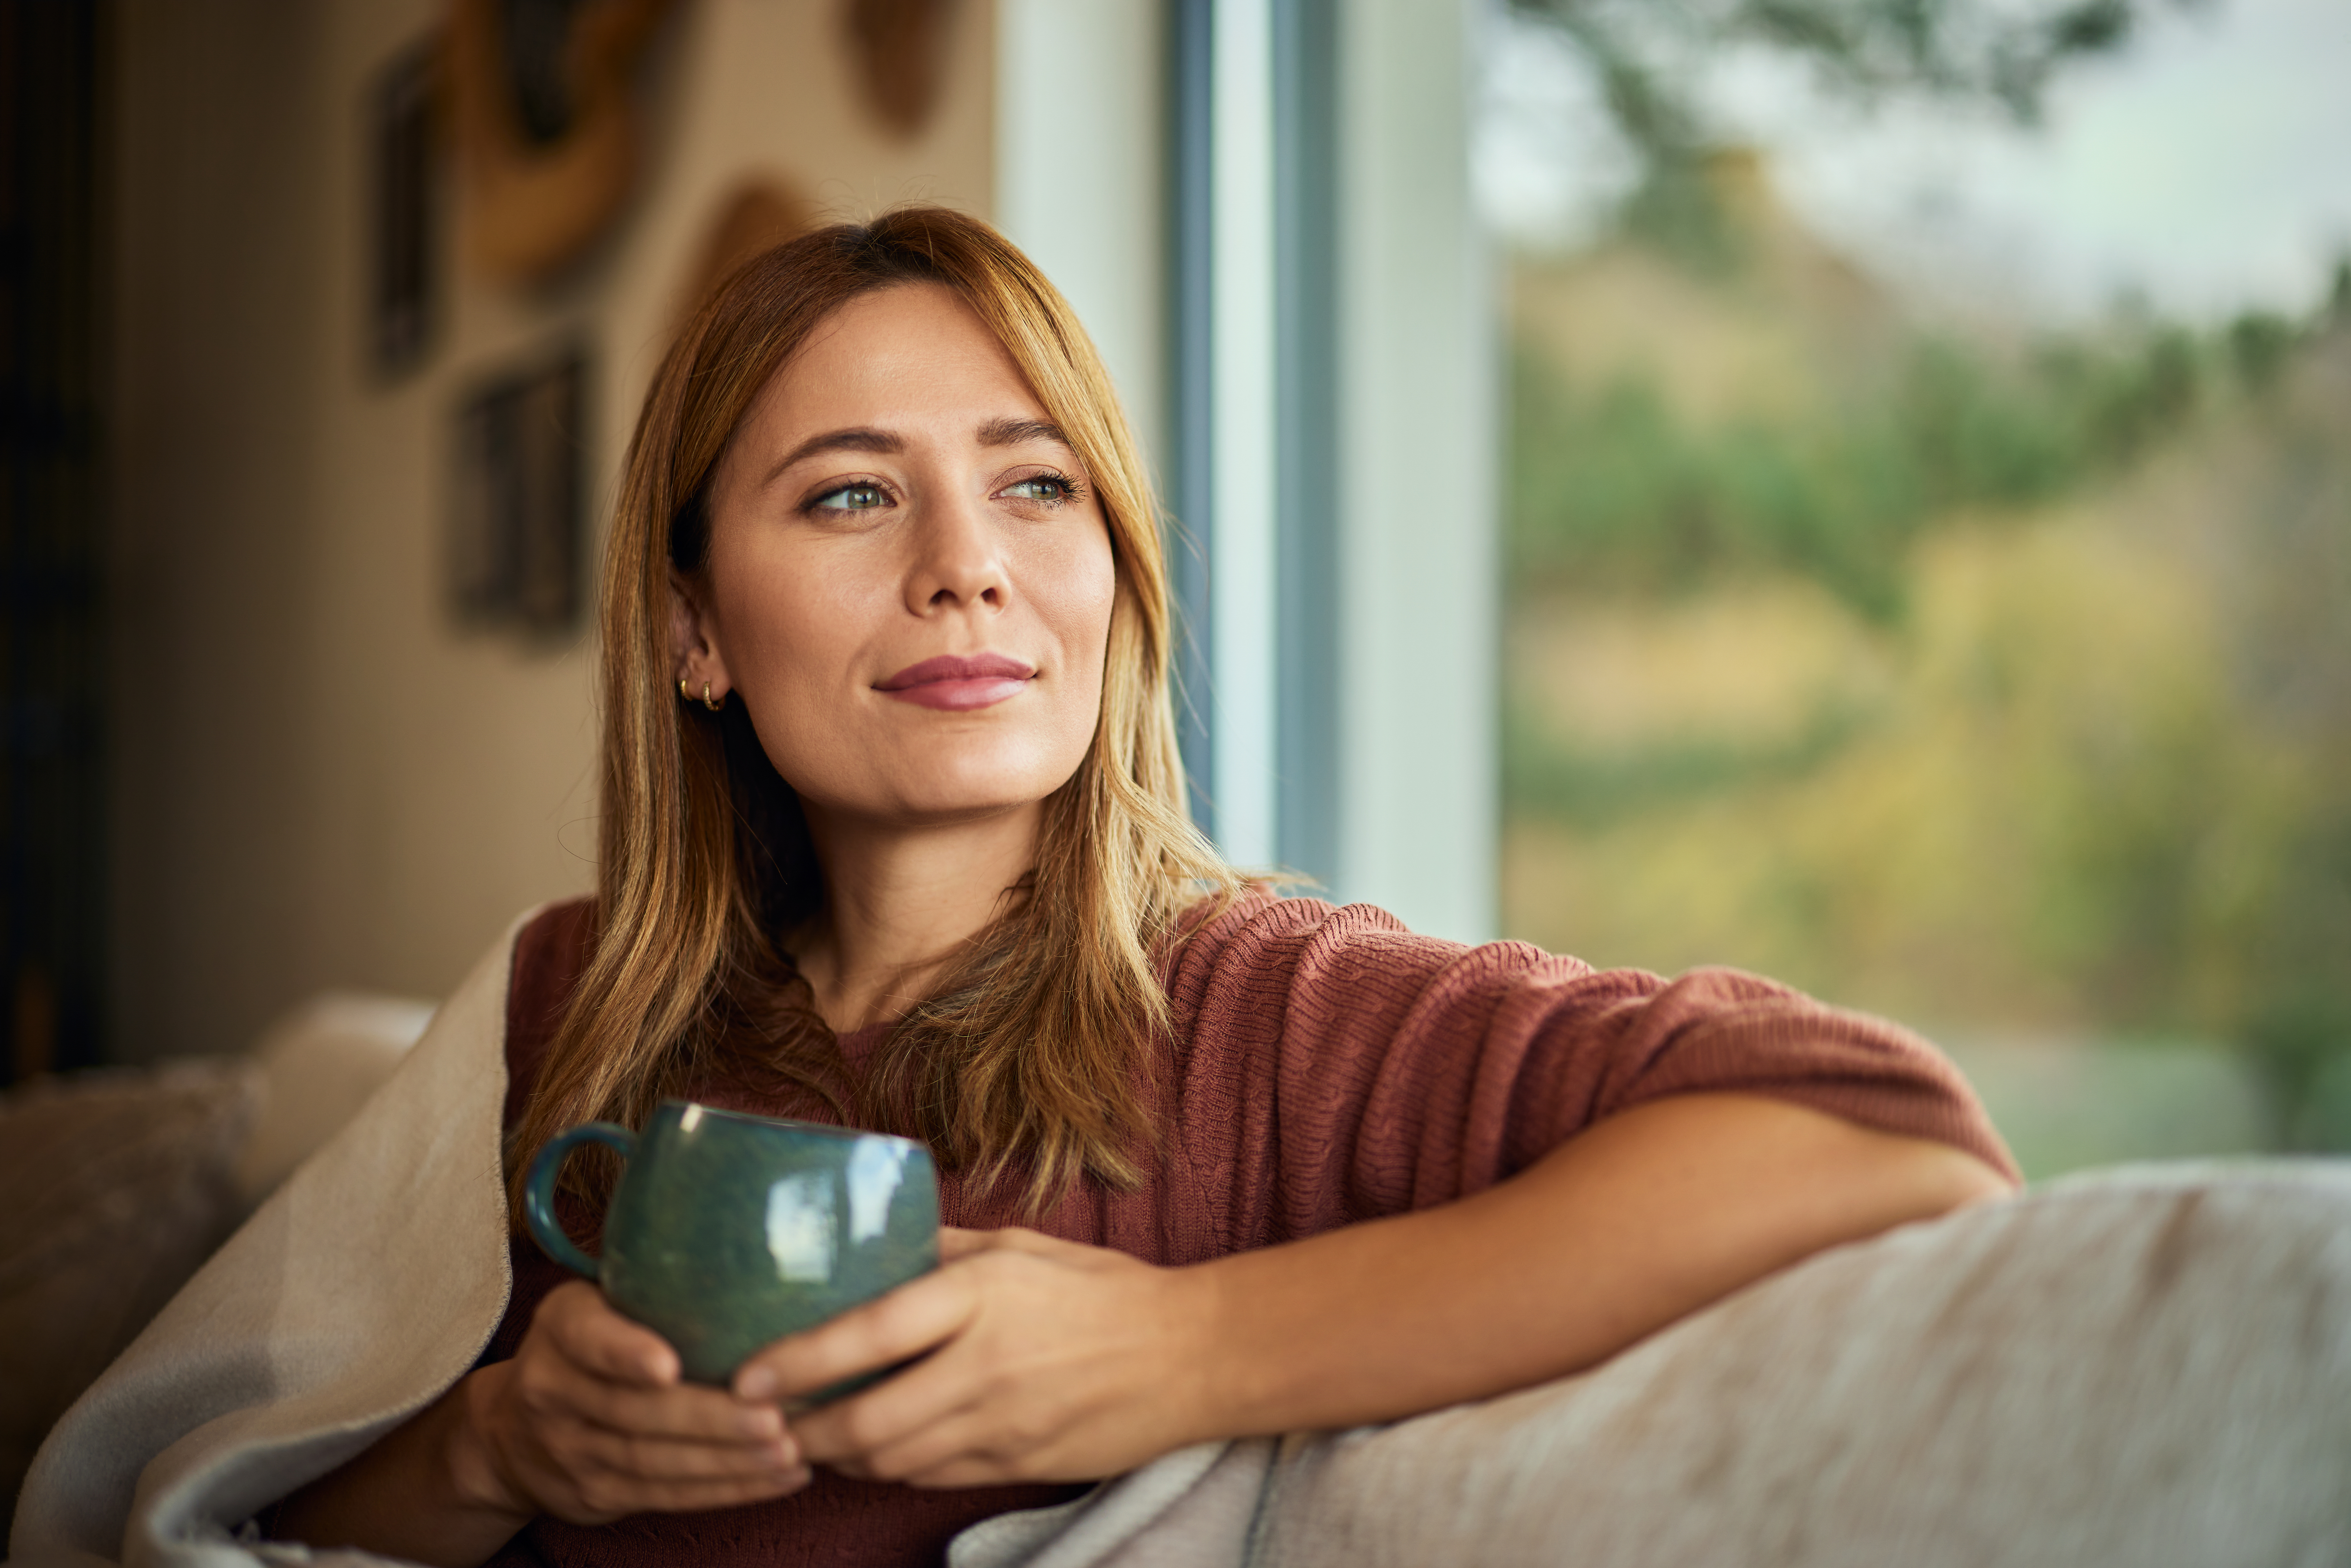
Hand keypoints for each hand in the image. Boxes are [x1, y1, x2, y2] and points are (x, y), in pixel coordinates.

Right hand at [459, 1279, 811, 1523]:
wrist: (512, 1432)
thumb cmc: (589, 1346)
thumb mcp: (596, 1302)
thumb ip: (650, 1284)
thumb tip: (750, 1239)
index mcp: (560, 1328)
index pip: (588, 1338)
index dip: (626, 1353)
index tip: (671, 1365)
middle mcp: (555, 1389)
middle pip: (635, 1412)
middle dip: (710, 1418)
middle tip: (774, 1417)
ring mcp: (572, 1449)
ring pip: (654, 1462)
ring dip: (728, 1461)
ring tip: (788, 1450)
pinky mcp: (596, 1494)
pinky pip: (665, 1495)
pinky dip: (726, 1489)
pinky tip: (779, 1476)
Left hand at [732, 1227, 1217, 1488]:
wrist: (1188, 1355)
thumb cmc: (1100, 1290)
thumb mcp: (1020, 1246)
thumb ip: (943, 1248)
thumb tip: (874, 1241)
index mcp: (981, 1296)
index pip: (869, 1334)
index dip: (799, 1359)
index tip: (747, 1373)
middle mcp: (985, 1364)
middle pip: (867, 1420)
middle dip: (801, 1431)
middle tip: (763, 1421)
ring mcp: (1002, 1424)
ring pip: (891, 1460)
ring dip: (840, 1455)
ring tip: (810, 1436)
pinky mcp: (1018, 1464)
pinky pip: (931, 1477)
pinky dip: (891, 1469)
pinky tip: (876, 1450)